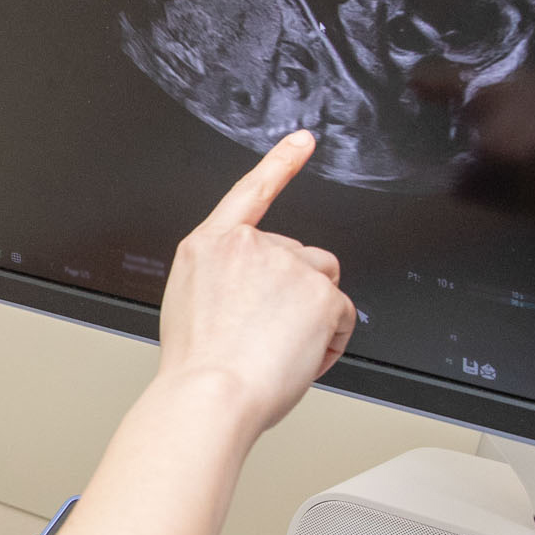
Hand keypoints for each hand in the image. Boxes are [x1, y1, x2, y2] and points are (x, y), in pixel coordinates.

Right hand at [156, 130, 355, 435]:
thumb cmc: (198, 367)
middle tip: (268, 337)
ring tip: (282, 351)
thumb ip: (225, 282)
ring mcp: (286, 264)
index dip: (280, 163)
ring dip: (314, 314)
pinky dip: (331, 340)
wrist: (211, 393)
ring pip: (323, 283)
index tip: (302, 141)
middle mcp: (249, 246)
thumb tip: (257, 295)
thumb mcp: (191, 307)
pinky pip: (343, 315)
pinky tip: (302, 358)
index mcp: (208, 247)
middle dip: (295, 293)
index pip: (250, 193)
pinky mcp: (320, 292)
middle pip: (297, 256)